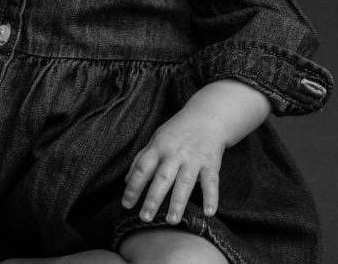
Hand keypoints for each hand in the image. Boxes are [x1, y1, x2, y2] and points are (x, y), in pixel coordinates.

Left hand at [121, 106, 224, 223]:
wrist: (208, 116)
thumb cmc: (178, 131)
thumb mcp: (156, 139)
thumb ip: (141, 159)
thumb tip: (126, 181)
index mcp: (159, 147)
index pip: (142, 168)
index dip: (133, 187)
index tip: (126, 204)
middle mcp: (175, 153)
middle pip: (162, 178)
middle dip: (153, 199)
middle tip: (145, 218)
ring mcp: (194, 158)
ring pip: (185, 183)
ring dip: (178, 202)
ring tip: (171, 220)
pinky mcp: (211, 163)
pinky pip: (211, 182)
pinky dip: (211, 197)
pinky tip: (209, 212)